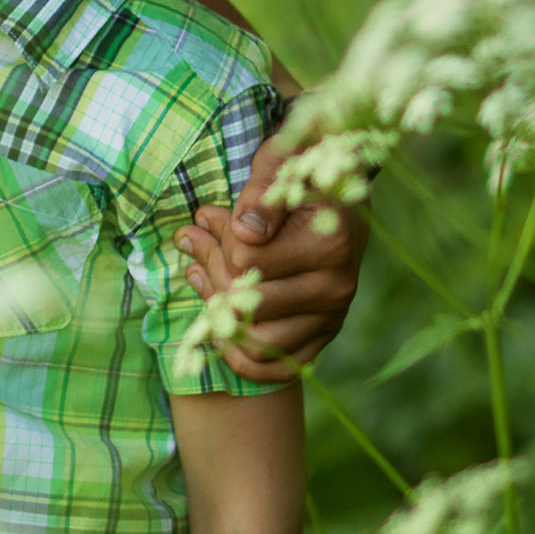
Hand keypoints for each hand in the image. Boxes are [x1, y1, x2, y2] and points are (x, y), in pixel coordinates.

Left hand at [173, 129, 365, 380]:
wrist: (341, 197)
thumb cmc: (301, 173)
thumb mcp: (281, 164)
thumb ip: (262, 194)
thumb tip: (244, 231)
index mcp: (330, 243)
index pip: (246, 260)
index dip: (219, 239)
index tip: (210, 216)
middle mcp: (336, 286)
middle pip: (245, 303)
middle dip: (210, 270)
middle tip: (193, 240)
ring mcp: (331, 316)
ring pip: (254, 342)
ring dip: (215, 311)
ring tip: (200, 273)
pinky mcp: (322, 337)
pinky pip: (271, 368)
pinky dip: (235, 353)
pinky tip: (215, 315)